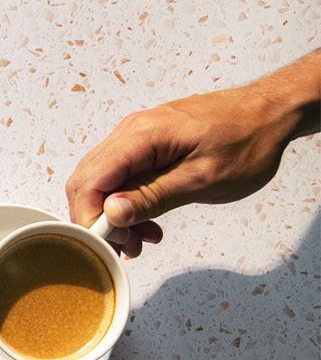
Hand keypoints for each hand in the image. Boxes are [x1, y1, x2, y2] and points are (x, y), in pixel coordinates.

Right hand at [65, 52, 319, 256]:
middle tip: (126, 245)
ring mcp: (137, 135)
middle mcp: (131, 131)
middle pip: (87, 181)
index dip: (91, 217)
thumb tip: (112, 213)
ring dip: (114, 214)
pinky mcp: (146, 143)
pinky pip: (121, 174)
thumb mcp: (202, 179)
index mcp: (142, 136)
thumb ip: (153, 196)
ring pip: (102, 180)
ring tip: (141, 237)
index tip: (110, 242)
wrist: (270, 114)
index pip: (91, 181)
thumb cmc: (248, 141)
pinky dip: (126, 201)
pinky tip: (147, 219)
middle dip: (99, 219)